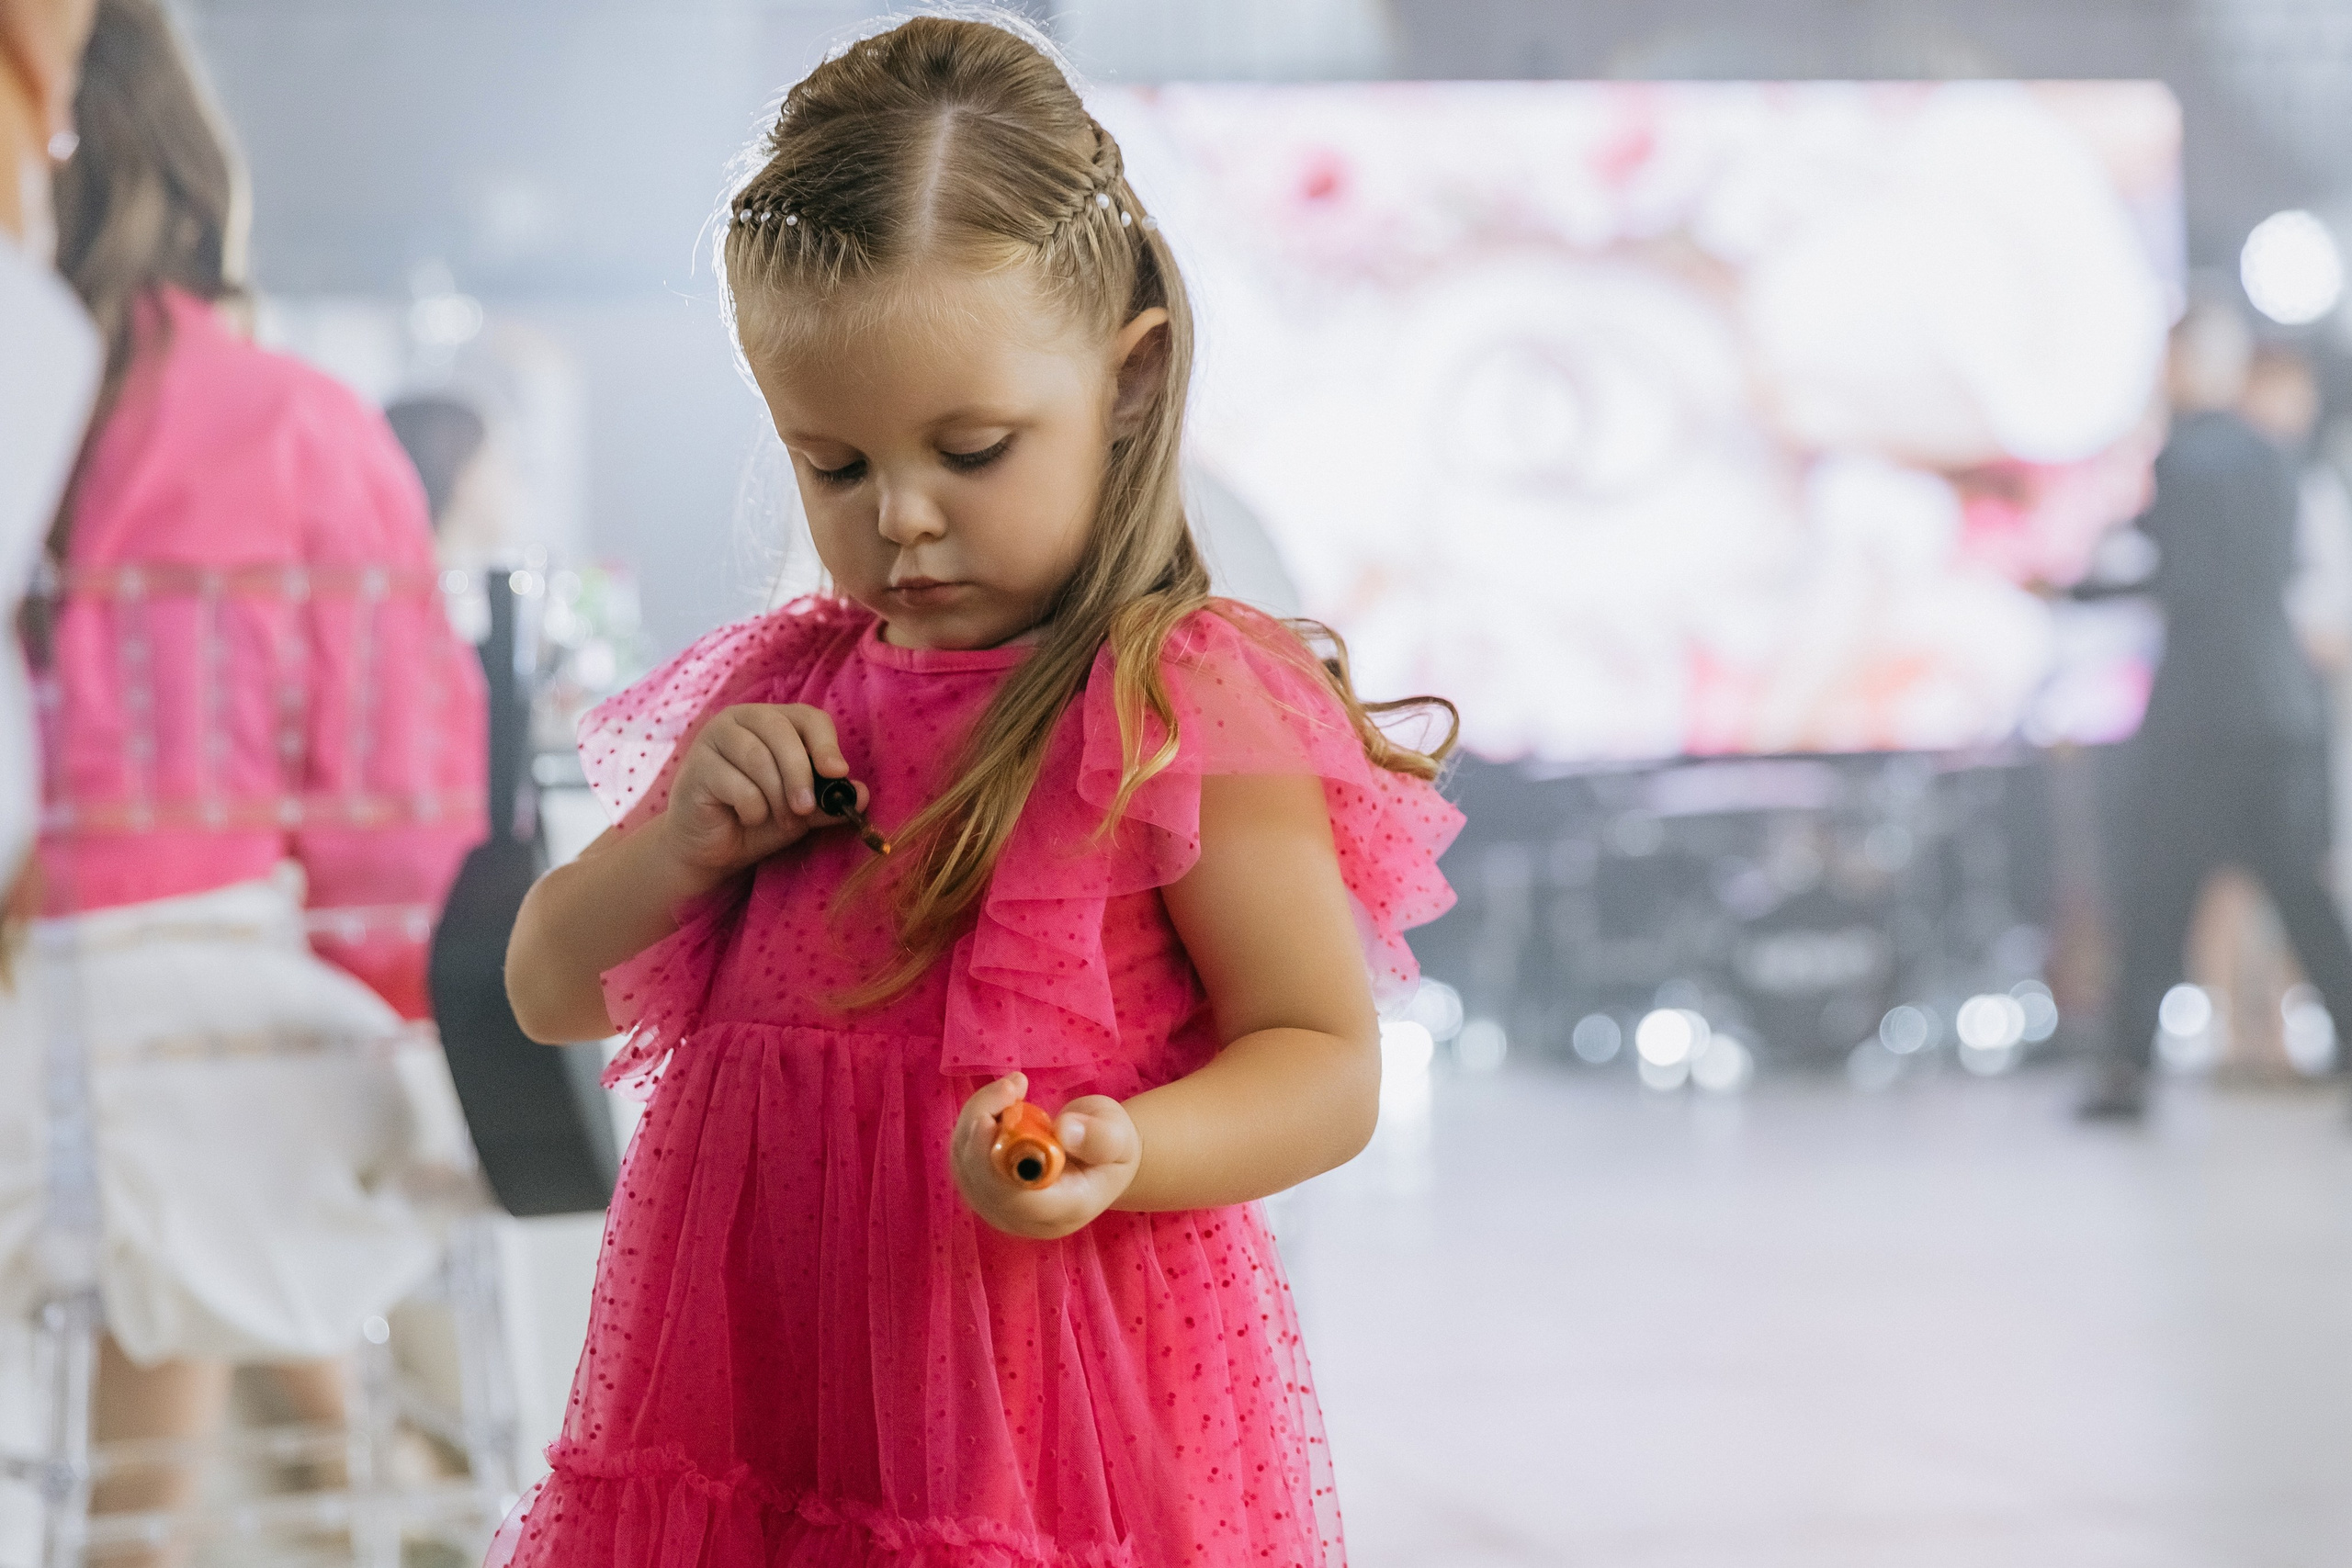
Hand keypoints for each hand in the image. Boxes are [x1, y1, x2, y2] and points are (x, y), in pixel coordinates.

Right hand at [655, 703, 866, 879]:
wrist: (711, 848)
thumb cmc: (758, 819)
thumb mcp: (802, 812)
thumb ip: (828, 801)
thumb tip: (862, 794)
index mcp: (774, 721)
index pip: (808, 717)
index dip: (826, 744)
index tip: (837, 773)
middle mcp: (743, 719)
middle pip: (781, 732)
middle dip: (800, 774)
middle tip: (806, 809)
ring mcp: (715, 738)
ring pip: (758, 758)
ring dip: (777, 797)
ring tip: (783, 821)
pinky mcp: (698, 766)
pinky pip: (736, 784)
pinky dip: (752, 808)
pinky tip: (748, 818)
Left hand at [949, 1073, 1139, 1240]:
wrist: (1099, 1158)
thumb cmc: (1112, 1146)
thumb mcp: (1119, 1135)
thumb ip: (1098, 1137)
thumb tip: (1065, 1131)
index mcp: (1066, 1209)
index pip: (1017, 1199)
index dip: (993, 1164)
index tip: (989, 1119)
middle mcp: (1028, 1218)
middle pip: (982, 1184)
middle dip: (981, 1129)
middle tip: (1010, 1086)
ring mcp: (1003, 1209)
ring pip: (965, 1168)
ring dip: (976, 1118)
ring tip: (1012, 1087)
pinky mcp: (985, 1191)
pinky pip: (963, 1158)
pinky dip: (972, 1123)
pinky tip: (1000, 1102)